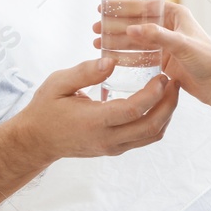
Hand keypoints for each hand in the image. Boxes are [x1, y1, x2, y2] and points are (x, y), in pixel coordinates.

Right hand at [15, 57, 179, 161]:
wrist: (36, 141)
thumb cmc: (45, 108)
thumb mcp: (58, 84)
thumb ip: (84, 72)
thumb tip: (111, 61)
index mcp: (94, 121)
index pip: (133, 109)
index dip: (152, 93)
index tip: (162, 76)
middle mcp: (107, 139)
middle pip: (151, 127)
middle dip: (169, 104)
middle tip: (174, 82)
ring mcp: (113, 147)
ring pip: (152, 136)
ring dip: (166, 114)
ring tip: (170, 91)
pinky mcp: (115, 149)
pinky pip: (144, 138)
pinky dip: (156, 121)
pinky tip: (157, 103)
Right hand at [94, 1, 210, 104]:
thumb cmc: (208, 60)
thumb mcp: (182, 45)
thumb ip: (157, 36)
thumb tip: (131, 28)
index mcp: (176, 15)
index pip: (144, 5)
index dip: (122, 6)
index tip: (103, 7)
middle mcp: (170, 27)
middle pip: (137, 22)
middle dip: (115, 25)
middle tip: (95, 28)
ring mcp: (166, 44)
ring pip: (136, 39)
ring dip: (117, 40)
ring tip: (97, 44)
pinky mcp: (165, 60)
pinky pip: (140, 54)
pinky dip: (126, 55)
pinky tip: (111, 57)